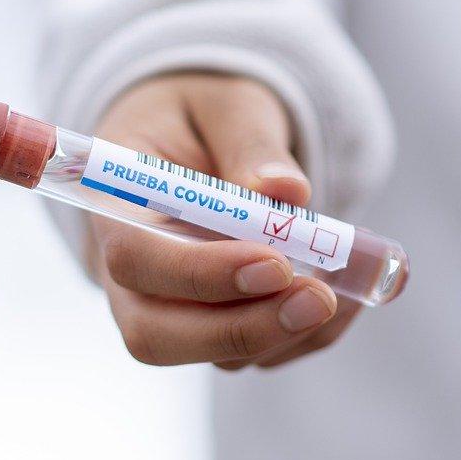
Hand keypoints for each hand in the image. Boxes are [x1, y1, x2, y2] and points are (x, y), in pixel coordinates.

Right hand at [90, 73, 361, 368]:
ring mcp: (170, 310)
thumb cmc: (202, 114)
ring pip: (217, 355)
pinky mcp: (217, 328)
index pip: (134, 258)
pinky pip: (262, 354)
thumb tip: (286, 193)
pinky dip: (311, 335)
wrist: (202, 135)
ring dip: (287, 332)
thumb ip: (250, 142)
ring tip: (346, 284)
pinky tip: (346, 293)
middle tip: (318, 299)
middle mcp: (130, 273)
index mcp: (114, 205)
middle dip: (242, 329)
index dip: (199, 273)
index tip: (274, 263)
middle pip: (156, 335)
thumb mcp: (228, 104)